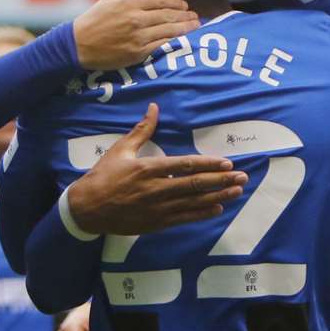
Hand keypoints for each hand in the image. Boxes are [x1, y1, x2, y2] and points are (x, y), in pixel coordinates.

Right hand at [68, 104, 248, 234]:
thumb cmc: (104, 176)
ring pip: (194, 202)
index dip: (208, 164)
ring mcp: (157, 208)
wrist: (87, 208)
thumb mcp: (121, 150)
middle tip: (242, 177)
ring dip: (218, 196)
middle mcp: (156, 189)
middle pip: (195, 184)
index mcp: (148, 168)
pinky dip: (202, 213)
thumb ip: (142, 130)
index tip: (226, 162)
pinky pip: (184, 218)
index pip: (184, 165)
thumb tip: (154, 107)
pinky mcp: (156, 222)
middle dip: (221, 180)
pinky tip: (218, 208)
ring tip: (237, 191)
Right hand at [73, 0, 199, 70]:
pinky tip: (182, 40)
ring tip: (195, 26)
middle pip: (168, 16)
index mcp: (129, 3)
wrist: (78, 45)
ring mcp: (138, 37)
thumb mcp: (110, 2)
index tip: (184, 6)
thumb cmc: (92, 21)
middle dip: (184, 16)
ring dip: (185, 28)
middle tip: (196, 16)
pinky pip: (160, 45)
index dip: (175, 3)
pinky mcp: (137, 52)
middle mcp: (136, 19)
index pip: (160, 1)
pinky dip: (173, 42)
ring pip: (168, 31)